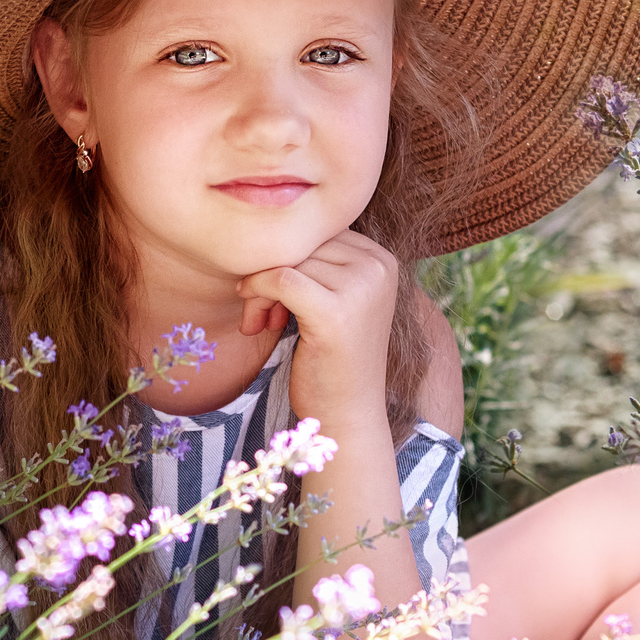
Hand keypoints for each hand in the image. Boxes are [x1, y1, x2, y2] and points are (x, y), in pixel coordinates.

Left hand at [238, 230, 397, 433]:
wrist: (347, 417)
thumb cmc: (332, 361)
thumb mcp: (333, 300)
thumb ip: (318, 262)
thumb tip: (268, 221)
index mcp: (383, 259)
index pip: (319, 231)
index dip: (287, 257)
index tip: (273, 296)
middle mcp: (380, 267)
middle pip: (303, 241)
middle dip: (270, 271)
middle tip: (258, 312)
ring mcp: (362, 288)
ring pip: (287, 259)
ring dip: (259, 288)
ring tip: (260, 322)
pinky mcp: (336, 312)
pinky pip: (279, 279)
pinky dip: (257, 294)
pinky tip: (256, 323)